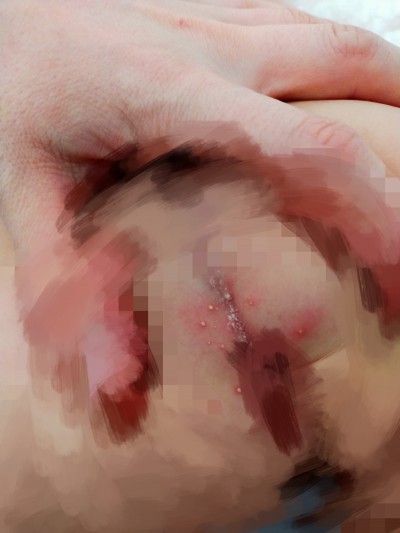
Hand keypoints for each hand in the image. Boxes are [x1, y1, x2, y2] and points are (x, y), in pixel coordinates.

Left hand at [2, 0, 399, 254]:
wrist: (2, 13)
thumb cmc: (11, 89)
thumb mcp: (24, 190)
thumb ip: (66, 285)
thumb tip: (113, 382)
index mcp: (170, 94)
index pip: (311, 152)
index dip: (380, 217)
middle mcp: (213, 46)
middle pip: (357, 77)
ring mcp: (223, 15)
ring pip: (344, 47)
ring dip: (393, 100)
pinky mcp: (222, 5)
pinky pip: (309, 28)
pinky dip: (351, 72)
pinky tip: (351, 106)